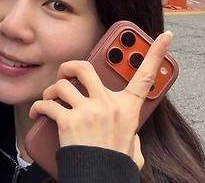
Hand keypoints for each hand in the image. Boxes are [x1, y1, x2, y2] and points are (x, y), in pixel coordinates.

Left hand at [28, 31, 172, 169]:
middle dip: (69, 67)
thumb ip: (128, 127)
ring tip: (50, 100)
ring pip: (61, 85)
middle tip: (66, 72)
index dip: (157, 54)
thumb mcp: (132, 144)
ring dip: (51, 92)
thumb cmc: (114, 164)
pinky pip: (47, 104)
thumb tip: (126, 126)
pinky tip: (38, 114)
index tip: (166, 36)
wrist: (99, 179)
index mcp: (128, 109)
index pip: (146, 77)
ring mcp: (89, 112)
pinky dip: (38, 108)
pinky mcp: (69, 121)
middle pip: (84, 67)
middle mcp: (109, 105)